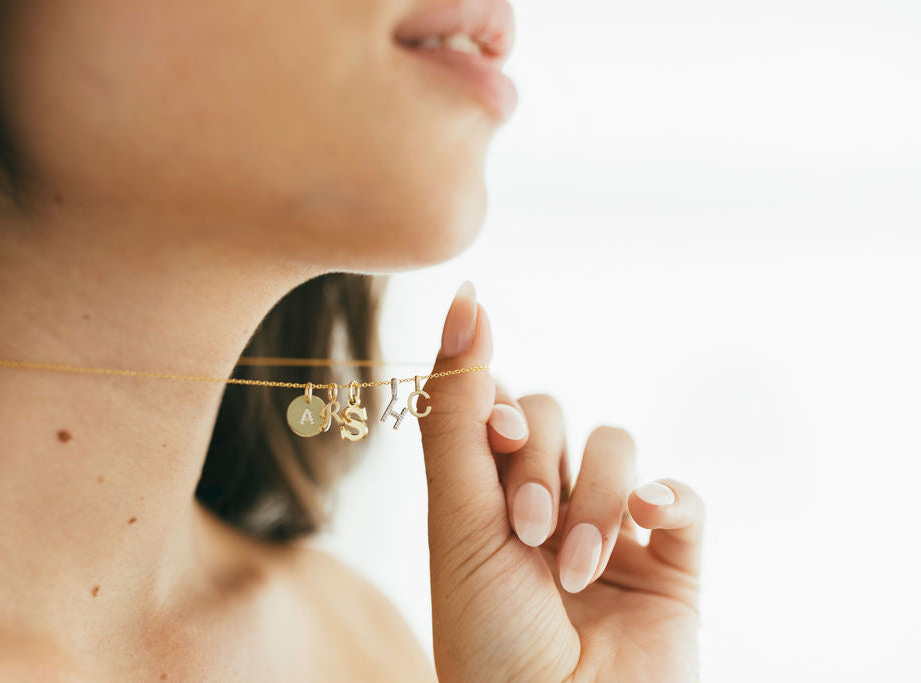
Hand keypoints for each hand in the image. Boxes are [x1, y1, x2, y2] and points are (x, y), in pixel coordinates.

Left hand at [418, 282, 703, 682]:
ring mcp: (608, 528)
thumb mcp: (459, 517)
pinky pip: (682, 497)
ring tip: (573, 570)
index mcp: (482, 492)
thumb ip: (458, 411)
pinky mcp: (671, 559)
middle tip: (524, 532)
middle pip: (550, 412)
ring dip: (593, 503)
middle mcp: (543, 499)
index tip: (495, 430)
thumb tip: (465, 301)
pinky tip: (648, 526)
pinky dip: (668, 501)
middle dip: (537, 467)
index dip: (493, 402)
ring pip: (614, 447)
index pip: (490, 402)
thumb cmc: (489, 634)